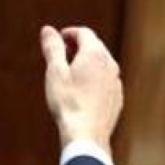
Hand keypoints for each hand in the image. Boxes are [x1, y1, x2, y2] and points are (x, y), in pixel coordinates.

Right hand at [40, 25, 121, 148]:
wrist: (86, 135)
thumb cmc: (68, 102)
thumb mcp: (55, 72)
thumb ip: (53, 48)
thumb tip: (48, 30)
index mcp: (95, 54)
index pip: (84, 33)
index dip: (69, 33)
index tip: (58, 39)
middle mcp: (110, 64)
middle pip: (95, 46)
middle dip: (78, 46)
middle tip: (62, 54)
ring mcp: (116, 82)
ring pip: (102, 64)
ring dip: (87, 63)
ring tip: (71, 73)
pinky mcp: (117, 98)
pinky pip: (106, 81)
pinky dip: (95, 79)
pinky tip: (82, 92)